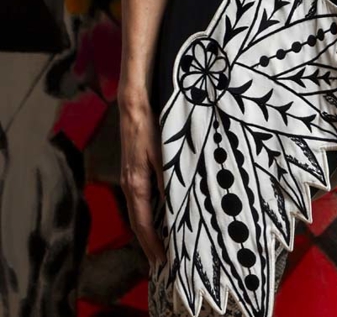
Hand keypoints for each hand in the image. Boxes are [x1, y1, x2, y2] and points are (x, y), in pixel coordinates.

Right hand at [118, 90, 166, 265]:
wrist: (133, 107)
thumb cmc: (149, 127)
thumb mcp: (164, 153)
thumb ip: (168, 179)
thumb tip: (175, 204)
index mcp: (136, 184)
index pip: (142, 223)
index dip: (151, 244)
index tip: (162, 260)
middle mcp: (129, 185)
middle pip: (138, 222)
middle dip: (148, 244)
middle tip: (162, 261)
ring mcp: (129, 178)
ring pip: (138, 212)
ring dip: (148, 230)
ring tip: (161, 244)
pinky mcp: (132, 171)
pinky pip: (139, 201)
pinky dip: (147, 215)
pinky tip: (159, 215)